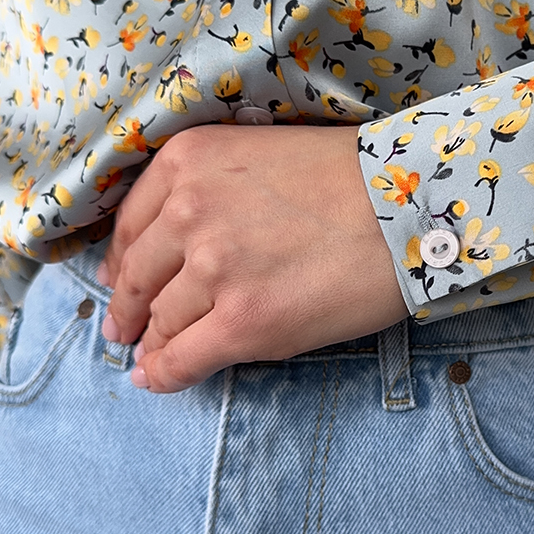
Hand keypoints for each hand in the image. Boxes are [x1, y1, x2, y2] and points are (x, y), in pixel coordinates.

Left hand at [99, 124, 407, 392]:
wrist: (411, 207)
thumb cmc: (351, 179)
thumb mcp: (260, 154)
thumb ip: (207, 191)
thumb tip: (167, 251)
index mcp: (187, 161)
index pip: (131, 223)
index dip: (122, 259)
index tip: (122, 279)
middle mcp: (188, 211)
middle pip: (139, 275)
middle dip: (129, 307)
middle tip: (125, 328)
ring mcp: (212, 270)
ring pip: (162, 320)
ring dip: (154, 343)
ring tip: (152, 356)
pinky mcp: (242, 322)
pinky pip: (183, 359)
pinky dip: (165, 374)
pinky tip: (157, 379)